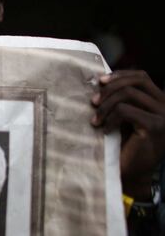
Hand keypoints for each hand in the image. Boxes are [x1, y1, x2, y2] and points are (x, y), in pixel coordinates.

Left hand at [91, 70, 164, 199]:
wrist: (131, 174)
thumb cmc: (123, 145)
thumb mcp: (123, 117)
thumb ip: (120, 99)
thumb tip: (100, 80)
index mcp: (159, 101)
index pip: (141, 77)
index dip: (119, 75)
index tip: (99, 81)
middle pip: (136, 82)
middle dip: (110, 88)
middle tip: (92, 102)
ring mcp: (163, 116)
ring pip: (128, 95)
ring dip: (106, 105)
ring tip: (95, 120)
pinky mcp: (155, 126)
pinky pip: (125, 111)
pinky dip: (110, 118)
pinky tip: (104, 130)